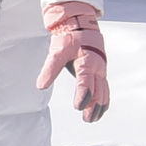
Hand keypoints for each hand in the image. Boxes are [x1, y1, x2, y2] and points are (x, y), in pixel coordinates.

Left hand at [39, 2, 109, 122]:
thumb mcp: (57, 52)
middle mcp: (97, 67)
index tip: (79, 107)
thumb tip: (41, 86)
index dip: (83, 94)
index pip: (86, 81)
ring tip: (92, 119)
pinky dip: (104, 99)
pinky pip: (105, 88)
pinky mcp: (100, 72)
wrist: (81, 26)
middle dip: (93, 105)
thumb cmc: (69, 39)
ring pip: (103, 90)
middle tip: (86, 118)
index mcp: (87, 62)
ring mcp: (101, 70)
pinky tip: (100, 110)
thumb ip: (49, 69)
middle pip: (97, 89)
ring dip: (99, 105)